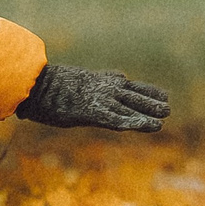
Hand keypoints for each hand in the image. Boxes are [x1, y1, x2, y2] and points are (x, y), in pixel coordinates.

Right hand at [15, 64, 170, 131]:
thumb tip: (72, 88)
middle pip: (134, 95)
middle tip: (167, 106)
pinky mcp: (96, 113)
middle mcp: (105, 88)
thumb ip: (75, 87)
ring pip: (131, 107)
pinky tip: (150, 126)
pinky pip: (120, 120)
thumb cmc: (44, 85)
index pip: (127, 85)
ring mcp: (102, 100)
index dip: (144, 90)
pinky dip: (136, 123)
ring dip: (149, 112)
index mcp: (99, 79)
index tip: (159, 92)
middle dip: (150, 101)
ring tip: (165, 115)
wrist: (37, 84)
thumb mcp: (65, 84)